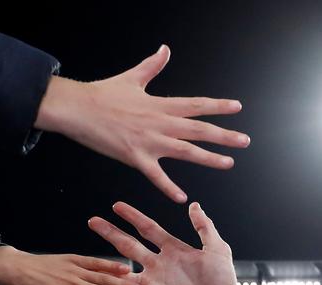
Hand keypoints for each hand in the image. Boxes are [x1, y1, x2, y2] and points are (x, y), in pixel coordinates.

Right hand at [34, 45, 248, 202]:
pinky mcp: (134, 157)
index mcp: (159, 105)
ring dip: (208, 158)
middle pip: (198, 130)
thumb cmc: (101, 94)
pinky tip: (182, 197)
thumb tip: (165, 49)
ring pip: (185, 151)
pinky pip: (155, 176)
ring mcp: (149, 141)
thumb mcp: (131, 78)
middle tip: (245, 140)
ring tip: (228, 163)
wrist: (75, 108)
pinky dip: (168, 187)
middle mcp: (159, 123)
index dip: (218, 106)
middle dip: (224, 135)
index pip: (196, 105)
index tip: (237, 107)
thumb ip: (152, 66)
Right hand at [89, 202, 240, 284]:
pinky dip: (116, 282)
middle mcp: (159, 264)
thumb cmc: (222, 281)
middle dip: (110, 232)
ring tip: (88, 251)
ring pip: (123, 266)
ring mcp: (153, 281)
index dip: (133, 217)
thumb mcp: (216, 249)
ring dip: (106, 255)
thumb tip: (194, 205)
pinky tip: (98, 275)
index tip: (117, 205)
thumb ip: (204, 227)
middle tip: (92, 220)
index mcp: (174, 250)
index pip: (148, 229)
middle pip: (129, 244)